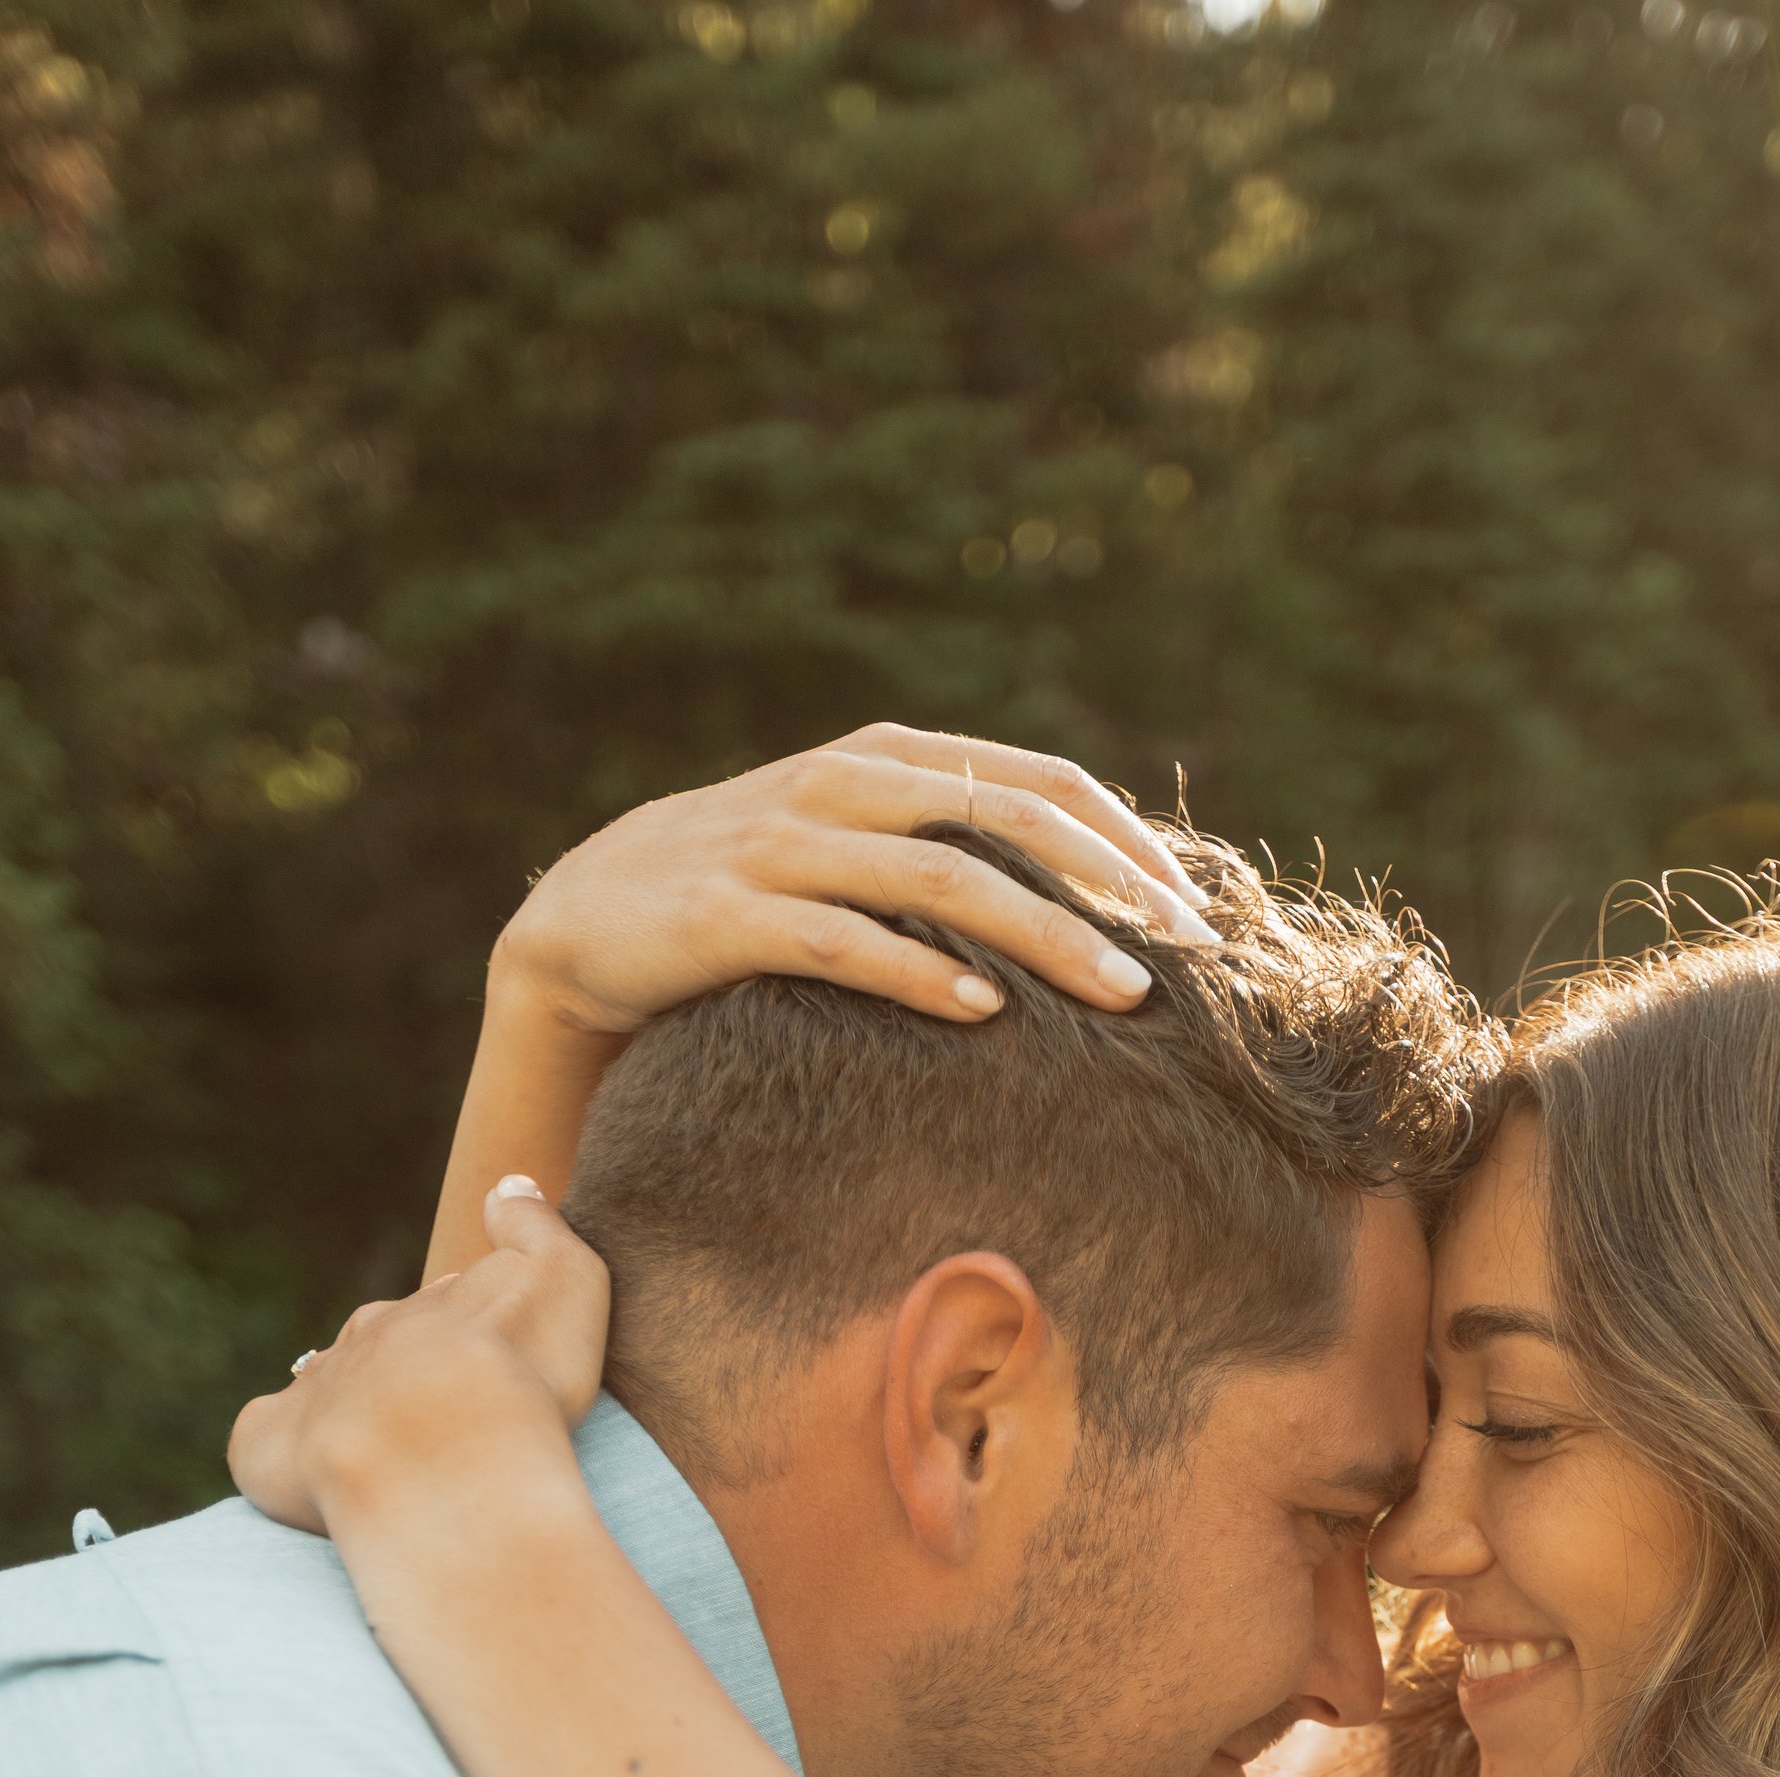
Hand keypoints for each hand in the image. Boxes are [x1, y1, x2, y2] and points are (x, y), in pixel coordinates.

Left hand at [235, 1180, 605, 1541]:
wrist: (446, 1443)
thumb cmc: (520, 1367)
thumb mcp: (562, 1279)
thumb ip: (536, 1230)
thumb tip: (507, 1184)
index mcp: (431, 1310)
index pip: (445, 1308)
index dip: (468, 1329)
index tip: (493, 1354)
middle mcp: (369, 1343)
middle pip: (381, 1343)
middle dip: (402, 1365)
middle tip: (435, 1409)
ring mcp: (318, 1393)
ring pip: (325, 1387)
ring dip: (347, 1408)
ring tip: (378, 1449)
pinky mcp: (271, 1447)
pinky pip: (262, 1441)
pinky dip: (276, 1450)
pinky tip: (297, 1472)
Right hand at [493, 722, 1216, 1038]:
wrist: (582, 924)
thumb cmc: (744, 897)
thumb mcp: (850, 849)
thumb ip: (943, 848)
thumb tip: (1081, 897)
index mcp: (886, 761)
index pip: (1038, 780)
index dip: (1126, 837)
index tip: (1197, 908)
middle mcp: (840, 787)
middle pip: (1006, 820)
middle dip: (1108, 886)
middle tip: (1186, 954)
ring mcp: (780, 847)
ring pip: (939, 878)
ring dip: (1041, 935)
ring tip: (1121, 995)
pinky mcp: (727, 919)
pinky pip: (840, 941)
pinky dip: (916, 973)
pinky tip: (984, 1012)